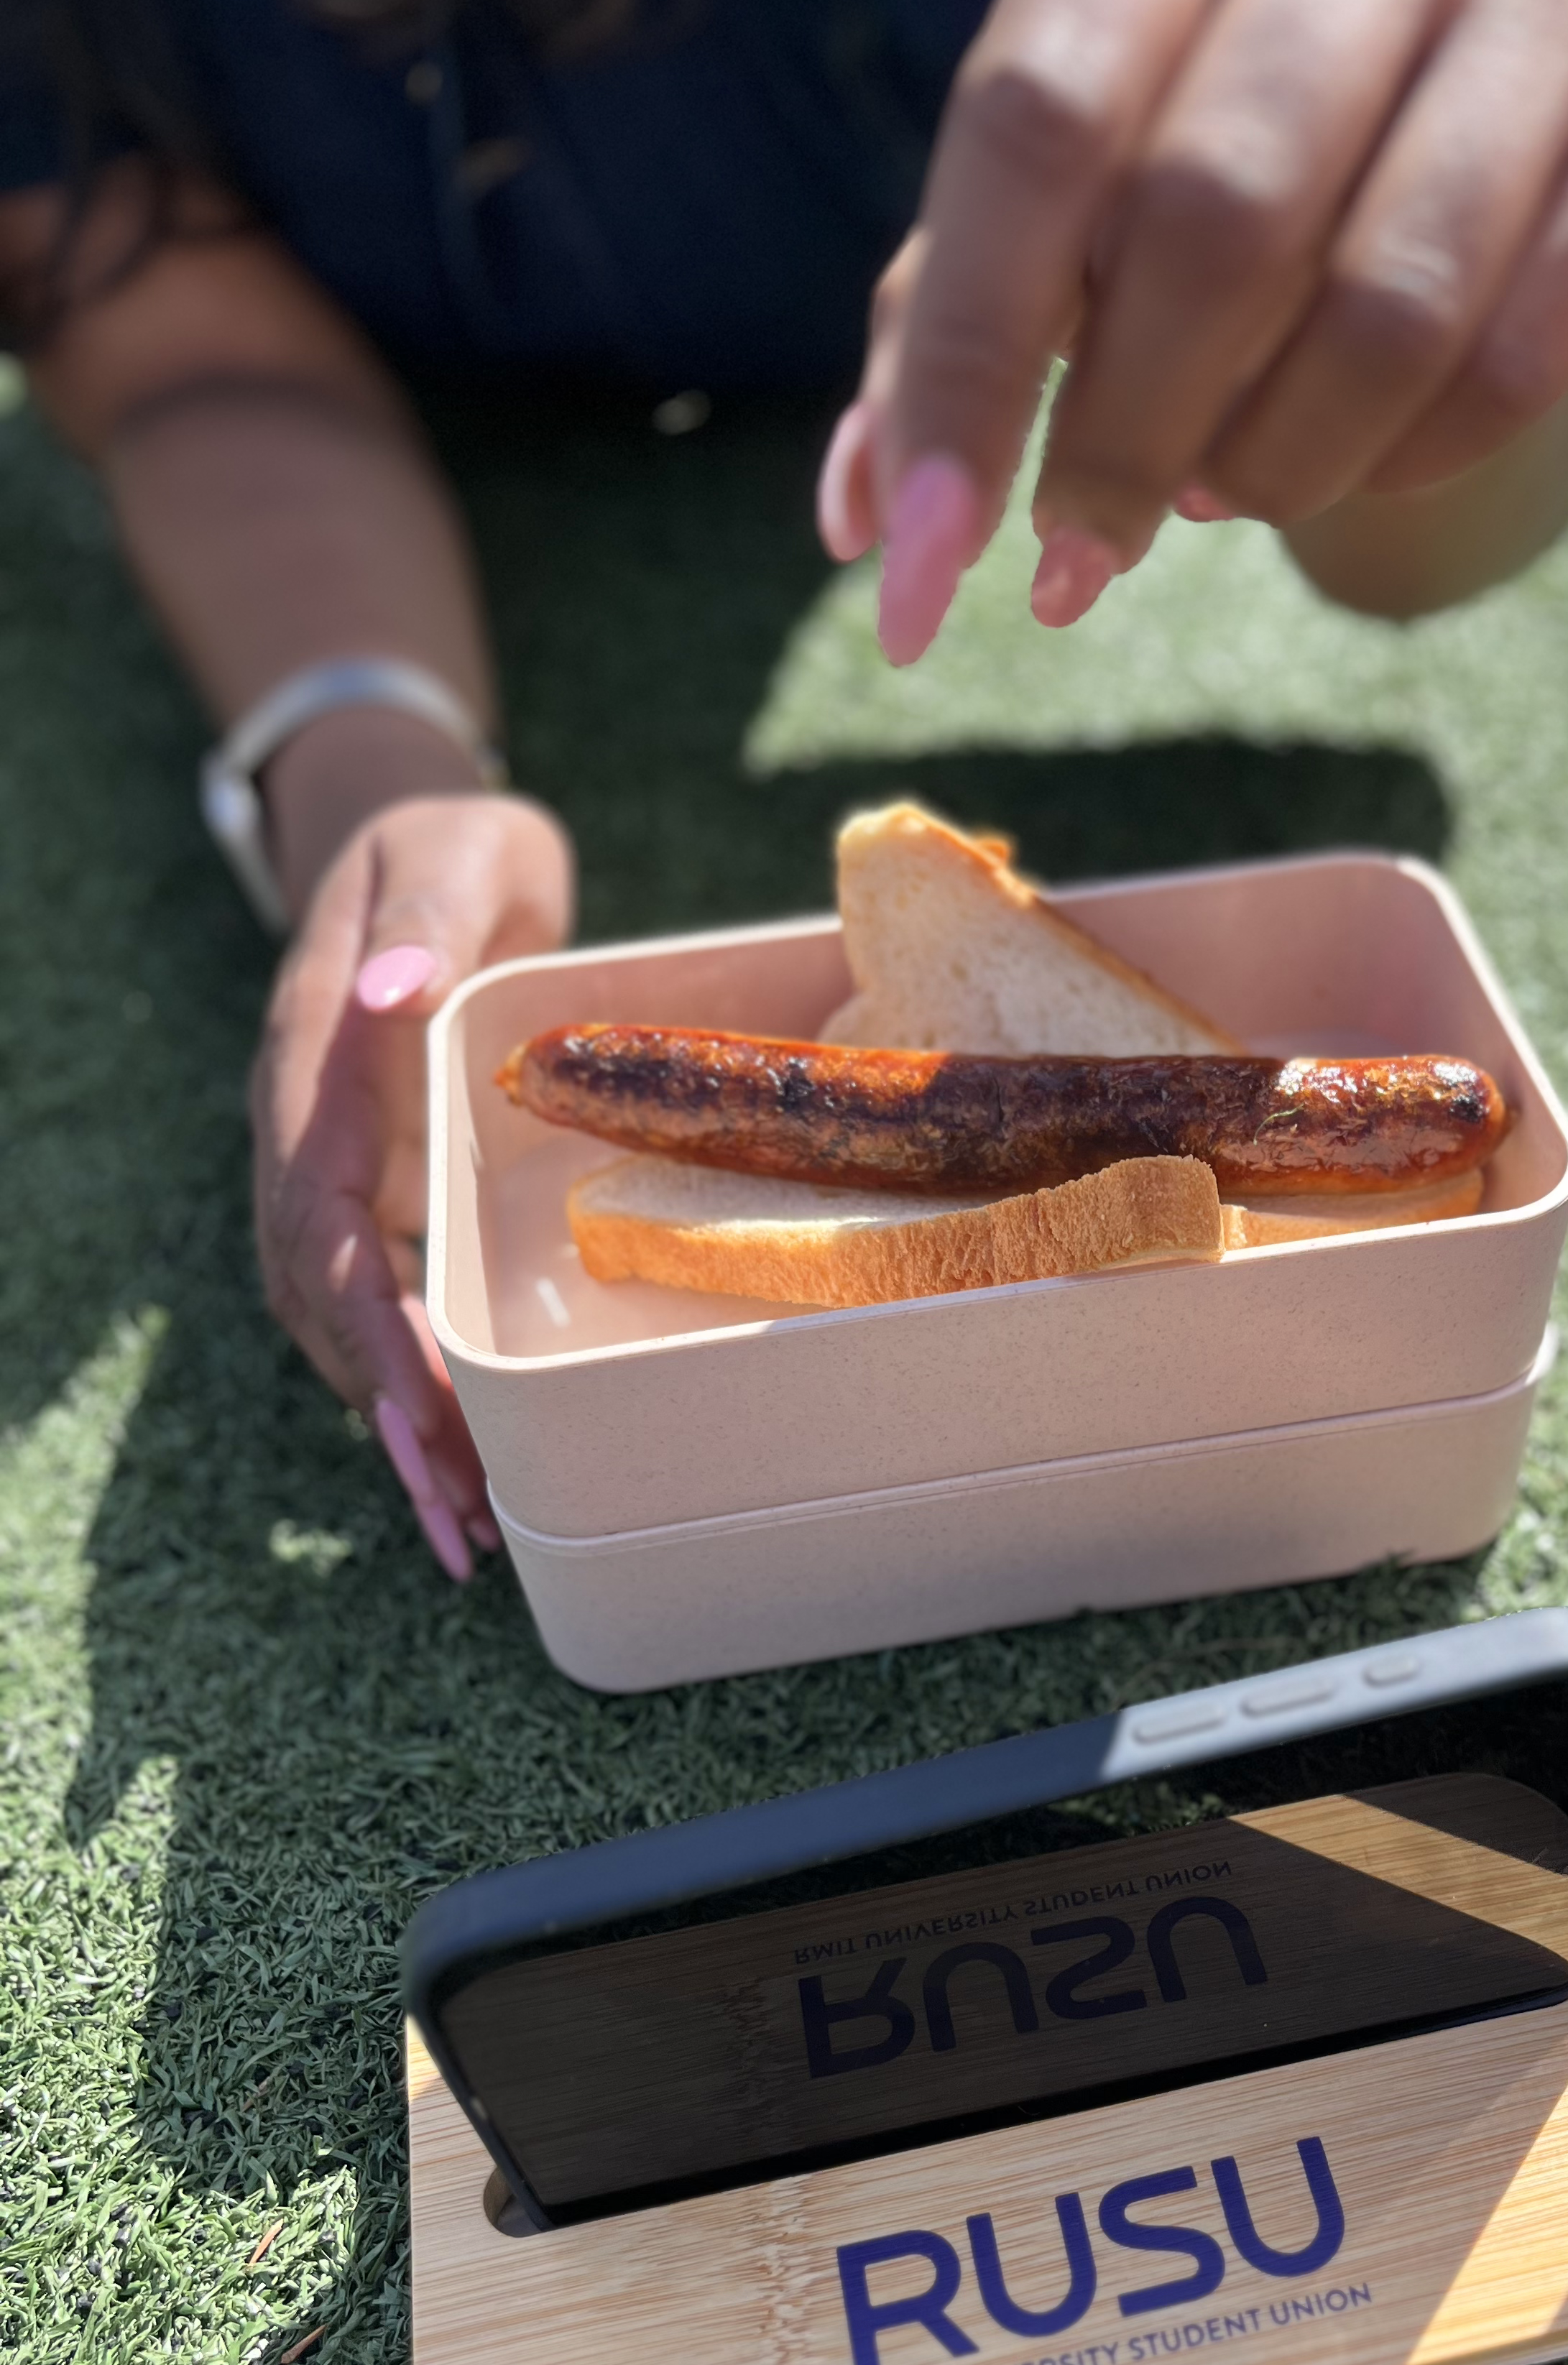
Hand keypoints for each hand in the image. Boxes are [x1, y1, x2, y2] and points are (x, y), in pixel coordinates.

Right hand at [250, 792, 573, 1577]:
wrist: (412, 837)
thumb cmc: (448, 845)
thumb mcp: (452, 856)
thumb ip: (425, 921)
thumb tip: (389, 993)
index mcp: (314, 1071)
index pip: (326, 1225)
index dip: (375, 1332)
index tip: (427, 1418)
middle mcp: (303, 1136)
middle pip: (325, 1304)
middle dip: (388, 1418)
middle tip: (457, 1524)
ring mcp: (328, 1168)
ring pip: (339, 1322)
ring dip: (398, 1426)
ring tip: (466, 1527)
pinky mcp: (369, 1188)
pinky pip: (373, 1304)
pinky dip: (410, 1384)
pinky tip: (461, 1455)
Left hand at [817, 0, 1567, 660]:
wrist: (1444, 92)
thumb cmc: (1197, 143)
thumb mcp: (1053, 202)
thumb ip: (949, 331)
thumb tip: (869, 529)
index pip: (1037, 130)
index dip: (971, 369)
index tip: (923, 567)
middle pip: (1216, 220)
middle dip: (1123, 440)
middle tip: (1080, 558)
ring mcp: (1531, 9)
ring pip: (1384, 313)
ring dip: (1272, 465)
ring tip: (1218, 488)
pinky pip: (1516, 361)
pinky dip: (1409, 462)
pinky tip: (1355, 451)